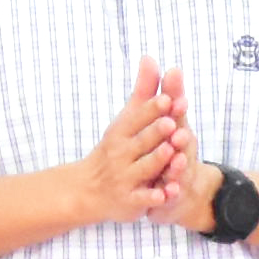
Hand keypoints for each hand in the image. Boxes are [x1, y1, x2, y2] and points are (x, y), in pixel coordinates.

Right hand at [75, 64, 194, 228]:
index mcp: (121, 133)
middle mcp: (121, 154)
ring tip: (171, 152)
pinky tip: (167, 194)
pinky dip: (155, 197)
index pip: (137, 118)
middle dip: (156, 132)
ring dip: (158, 161)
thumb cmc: (114, 149)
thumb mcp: (126, 119)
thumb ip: (143, 91)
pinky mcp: (131, 201)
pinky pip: (144, 199)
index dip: (152, 110)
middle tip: (171, 122)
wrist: (87, 189)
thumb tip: (150, 57)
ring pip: (144, 169)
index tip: (167, 99)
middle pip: (141, 142)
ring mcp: (125, 178)